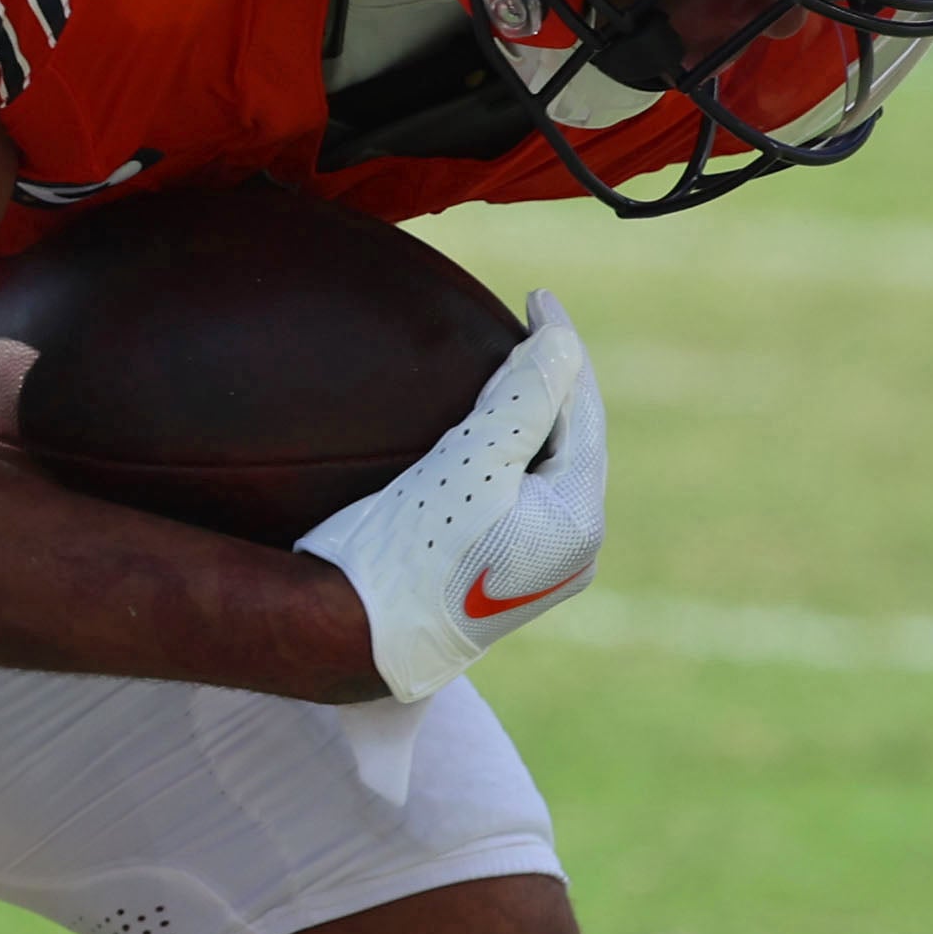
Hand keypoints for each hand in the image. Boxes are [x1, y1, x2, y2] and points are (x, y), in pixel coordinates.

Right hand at [297, 290, 605, 697]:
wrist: (350, 635)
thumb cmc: (408, 550)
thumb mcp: (470, 460)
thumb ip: (525, 397)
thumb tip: (562, 342)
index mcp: (579, 523)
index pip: (582, 414)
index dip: (560, 351)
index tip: (537, 297)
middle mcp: (570, 550)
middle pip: (567, 442)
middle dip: (548, 384)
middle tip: (522, 326)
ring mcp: (534, 566)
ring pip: (541, 468)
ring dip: (525, 417)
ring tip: (501, 369)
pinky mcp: (496, 573)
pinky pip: (515, 494)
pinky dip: (504, 453)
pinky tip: (477, 430)